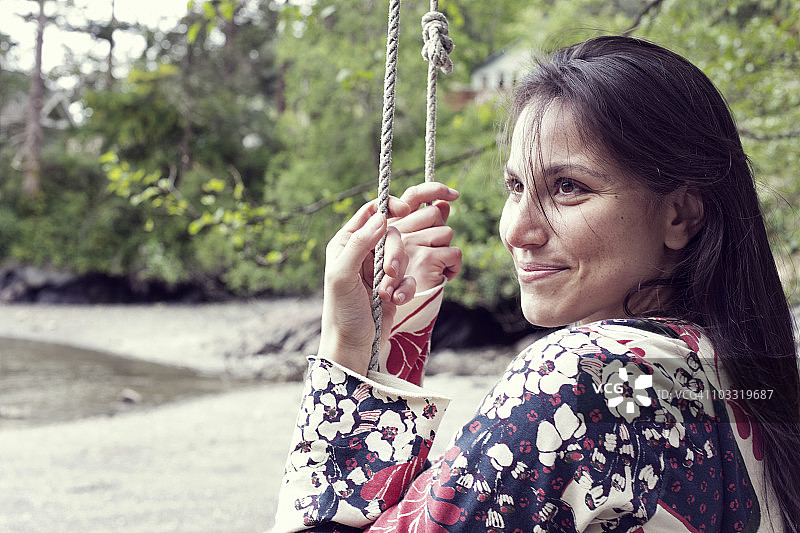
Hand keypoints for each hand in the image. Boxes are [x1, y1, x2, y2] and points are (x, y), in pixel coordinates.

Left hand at [318, 184, 459, 374]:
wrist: (354, 345)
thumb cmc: (342, 312)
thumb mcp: (343, 275)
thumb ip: (359, 244)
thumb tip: (380, 218)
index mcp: (346, 243)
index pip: (369, 212)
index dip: (388, 206)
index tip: (404, 209)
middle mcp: (363, 252)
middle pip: (391, 233)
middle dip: (396, 252)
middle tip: (391, 272)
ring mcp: (380, 269)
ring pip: (404, 255)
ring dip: (399, 275)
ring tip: (387, 294)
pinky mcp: (394, 286)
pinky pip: (410, 277)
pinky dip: (405, 289)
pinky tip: (394, 302)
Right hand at [391, 183, 461, 292]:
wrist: (391, 315)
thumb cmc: (401, 282)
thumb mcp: (410, 250)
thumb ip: (425, 225)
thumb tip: (444, 203)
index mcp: (388, 226)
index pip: (413, 195)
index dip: (434, 189)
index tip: (454, 194)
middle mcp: (395, 231)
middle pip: (434, 214)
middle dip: (439, 232)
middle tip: (432, 254)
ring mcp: (410, 243)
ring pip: (446, 233)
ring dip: (445, 252)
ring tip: (433, 269)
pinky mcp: (425, 259)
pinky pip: (454, 253)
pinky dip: (453, 267)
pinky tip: (441, 277)